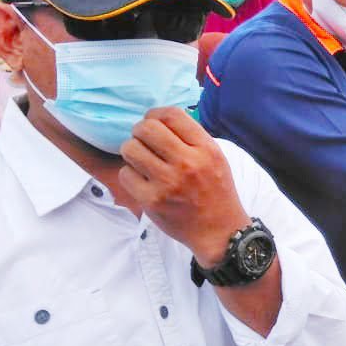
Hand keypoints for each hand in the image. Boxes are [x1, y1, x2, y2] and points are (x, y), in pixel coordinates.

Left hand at [119, 107, 250, 267]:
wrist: (219, 231)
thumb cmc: (216, 191)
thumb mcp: (216, 157)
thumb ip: (191, 137)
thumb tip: (160, 119)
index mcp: (206, 149)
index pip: (172, 115)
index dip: (156, 114)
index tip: (154, 123)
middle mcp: (187, 163)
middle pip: (146, 128)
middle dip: (140, 132)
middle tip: (144, 142)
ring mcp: (168, 183)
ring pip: (130, 149)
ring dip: (132, 152)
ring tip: (142, 161)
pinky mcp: (152, 201)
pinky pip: (126, 174)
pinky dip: (131, 175)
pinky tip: (143, 181)